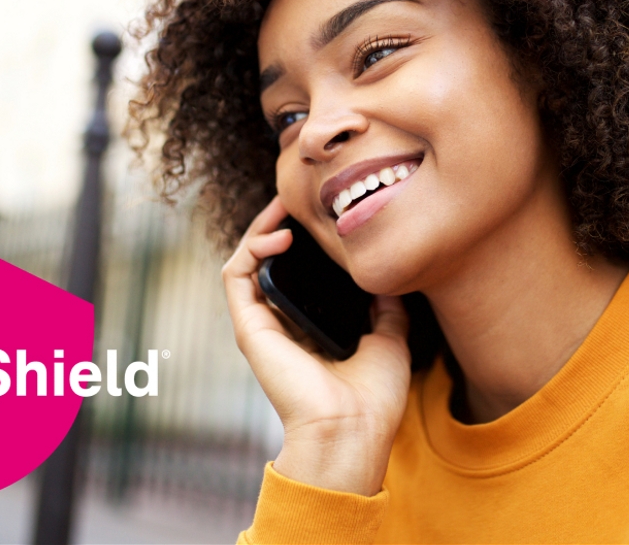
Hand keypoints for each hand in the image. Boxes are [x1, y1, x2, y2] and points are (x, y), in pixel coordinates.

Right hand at [221, 196, 411, 495]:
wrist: (352, 431)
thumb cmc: (372, 398)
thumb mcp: (391, 337)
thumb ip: (387, 305)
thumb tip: (393, 276)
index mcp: (311, 327)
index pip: (300, 272)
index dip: (308, 240)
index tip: (328, 214)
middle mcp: (282, 324)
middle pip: (271, 261)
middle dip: (282, 224)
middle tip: (304, 198)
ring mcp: (263, 324)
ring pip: (248, 261)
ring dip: (262, 227)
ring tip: (286, 206)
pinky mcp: (248, 327)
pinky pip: (235, 275)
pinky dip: (251, 247)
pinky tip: (280, 233)